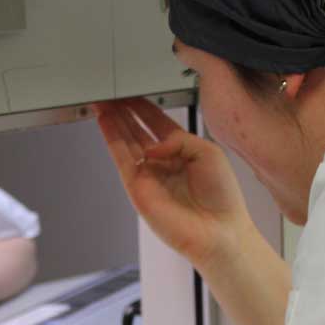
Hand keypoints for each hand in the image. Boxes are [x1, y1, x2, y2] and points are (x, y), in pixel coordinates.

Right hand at [96, 99, 251, 270]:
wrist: (219, 231)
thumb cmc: (222, 198)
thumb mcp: (208, 152)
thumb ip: (179, 139)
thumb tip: (152, 145)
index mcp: (182, 153)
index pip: (156, 124)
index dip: (143, 107)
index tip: (132, 93)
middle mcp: (162, 163)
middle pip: (137, 130)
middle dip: (123, 111)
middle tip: (110, 93)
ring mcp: (148, 175)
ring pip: (125, 141)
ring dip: (113, 121)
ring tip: (102, 101)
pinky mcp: (137, 188)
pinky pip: (121, 158)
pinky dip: (111, 138)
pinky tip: (105, 121)